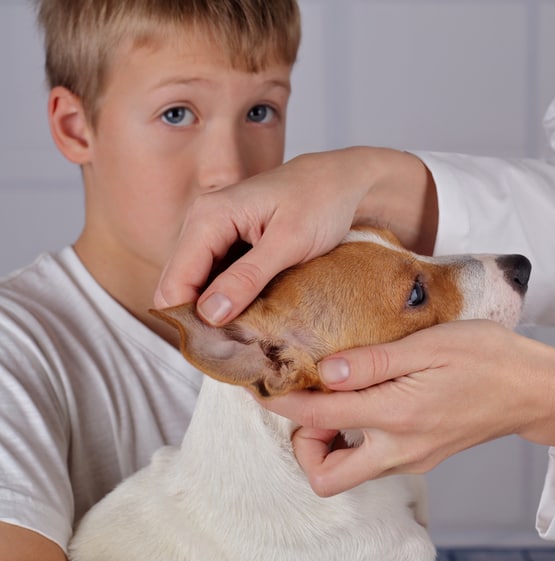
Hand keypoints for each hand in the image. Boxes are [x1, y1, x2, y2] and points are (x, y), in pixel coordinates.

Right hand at [154, 146, 436, 325]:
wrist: (344, 180)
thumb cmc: (322, 202)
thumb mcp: (290, 242)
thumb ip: (248, 277)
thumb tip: (209, 314)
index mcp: (208, 217)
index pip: (175, 281)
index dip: (189, 320)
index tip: (218, 350)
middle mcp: (201, 222)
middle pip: (179, 286)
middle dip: (199, 320)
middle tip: (234, 349)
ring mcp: (213, 233)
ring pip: (197, 285)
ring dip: (214, 313)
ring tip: (244, 338)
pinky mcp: (229, 243)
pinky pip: (215, 279)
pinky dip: (228, 300)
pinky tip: (250, 318)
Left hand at [264, 320, 554, 496]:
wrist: (535, 389)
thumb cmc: (488, 356)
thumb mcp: (431, 344)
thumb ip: (374, 360)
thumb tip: (325, 371)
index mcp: (399, 414)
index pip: (320, 416)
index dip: (282, 401)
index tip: (263, 385)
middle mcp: (401, 448)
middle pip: (327, 477)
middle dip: (304, 445)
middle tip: (312, 403)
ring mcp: (412, 459)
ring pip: (350, 472)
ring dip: (330, 442)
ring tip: (338, 396)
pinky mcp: (422, 457)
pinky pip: (374, 461)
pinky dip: (356, 439)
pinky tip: (367, 402)